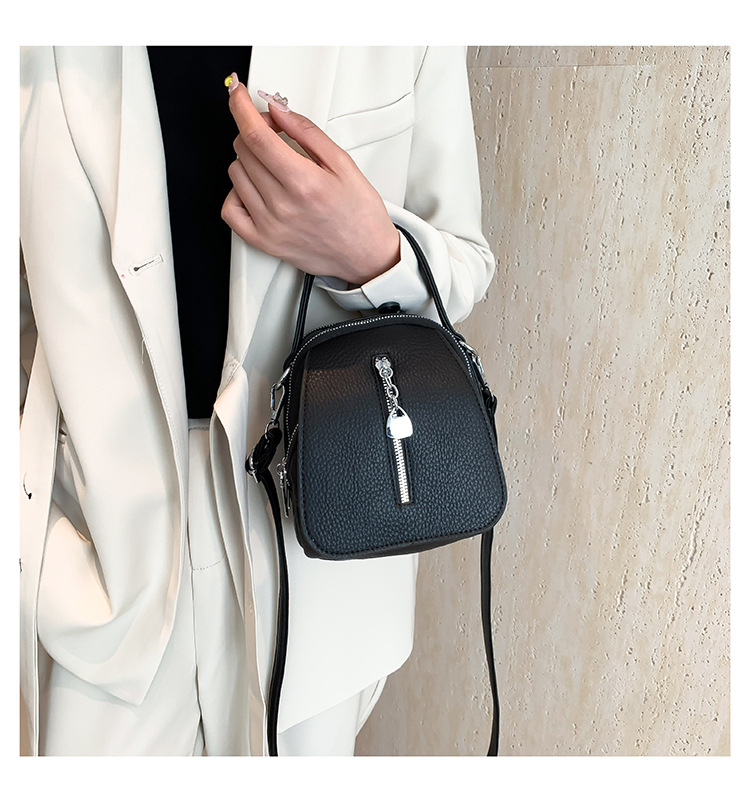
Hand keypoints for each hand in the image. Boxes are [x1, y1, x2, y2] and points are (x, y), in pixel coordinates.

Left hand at [222, 81, 400, 285]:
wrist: (366, 256)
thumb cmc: (360, 215)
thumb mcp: (343, 164)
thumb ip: (307, 132)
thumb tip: (278, 110)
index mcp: (304, 183)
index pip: (256, 135)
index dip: (241, 107)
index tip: (237, 94)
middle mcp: (282, 206)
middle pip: (243, 150)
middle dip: (255, 133)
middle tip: (275, 136)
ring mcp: (270, 226)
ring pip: (235, 174)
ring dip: (249, 161)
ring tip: (274, 167)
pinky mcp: (263, 242)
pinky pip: (230, 210)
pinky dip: (237, 193)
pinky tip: (255, 189)